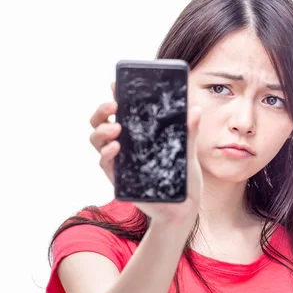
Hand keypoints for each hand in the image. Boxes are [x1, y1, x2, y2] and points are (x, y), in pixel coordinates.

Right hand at [89, 83, 202, 224]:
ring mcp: (120, 161)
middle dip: (102, 110)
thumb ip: (189, 132)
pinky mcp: (119, 179)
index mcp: (140, 134)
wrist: (182, 208)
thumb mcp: (188, 153)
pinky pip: (105, 164)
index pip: (123, 111)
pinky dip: (107, 154)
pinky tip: (115, 148)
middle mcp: (126, 145)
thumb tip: (195, 110)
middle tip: (113, 104)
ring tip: (116, 127)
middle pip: (102, 122)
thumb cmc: (184, 179)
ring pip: (98, 140)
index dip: (115, 95)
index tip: (116, 83)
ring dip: (102, 130)